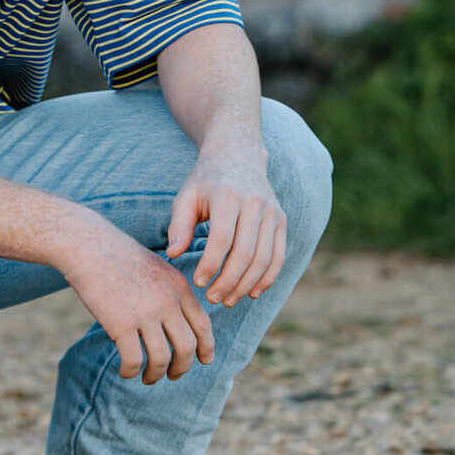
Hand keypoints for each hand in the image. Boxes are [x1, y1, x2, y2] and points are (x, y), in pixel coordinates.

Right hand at [60, 219, 213, 383]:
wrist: (88, 246)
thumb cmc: (118, 255)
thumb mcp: (156, 267)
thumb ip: (170, 292)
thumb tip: (176, 322)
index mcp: (178, 286)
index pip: (203, 325)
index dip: (206, 347)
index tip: (204, 360)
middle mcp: (167, 302)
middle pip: (187, 347)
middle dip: (182, 367)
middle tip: (174, 375)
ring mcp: (145, 314)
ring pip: (162, 359)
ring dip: (156, 375)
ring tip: (148, 378)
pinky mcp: (121, 324)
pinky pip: (133, 360)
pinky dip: (131, 372)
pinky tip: (126, 372)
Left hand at [164, 154, 285, 308]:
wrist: (237, 155)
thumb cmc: (206, 180)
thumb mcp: (187, 196)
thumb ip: (178, 225)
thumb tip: (173, 254)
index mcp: (227, 196)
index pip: (222, 239)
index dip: (210, 265)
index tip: (199, 283)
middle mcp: (254, 203)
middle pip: (245, 253)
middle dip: (229, 282)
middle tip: (213, 298)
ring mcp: (271, 212)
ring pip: (264, 259)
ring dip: (246, 286)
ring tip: (228, 299)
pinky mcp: (281, 220)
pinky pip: (278, 256)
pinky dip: (267, 279)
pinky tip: (251, 292)